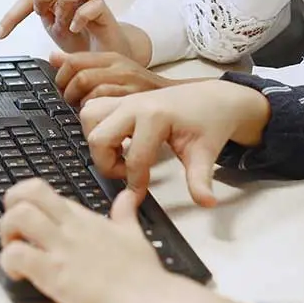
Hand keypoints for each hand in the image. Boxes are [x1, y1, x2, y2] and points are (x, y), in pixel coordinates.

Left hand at [0, 0, 137, 57]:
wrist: (101, 58)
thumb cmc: (78, 37)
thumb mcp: (50, 23)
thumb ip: (35, 3)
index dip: (14, 13)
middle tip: (42, 15)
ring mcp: (93, 0)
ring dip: (66, 3)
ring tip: (64, 23)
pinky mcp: (106, 13)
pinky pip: (95, 4)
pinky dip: (81, 17)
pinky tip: (75, 29)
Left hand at [0, 179, 165, 302]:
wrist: (147, 301)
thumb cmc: (142, 274)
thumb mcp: (134, 233)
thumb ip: (125, 214)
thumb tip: (126, 197)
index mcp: (84, 217)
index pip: (44, 192)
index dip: (26, 202)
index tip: (27, 221)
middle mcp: (69, 227)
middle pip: (26, 193)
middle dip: (10, 208)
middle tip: (13, 231)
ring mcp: (61, 248)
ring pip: (17, 217)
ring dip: (6, 233)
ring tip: (14, 251)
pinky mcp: (53, 274)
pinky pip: (16, 255)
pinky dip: (8, 262)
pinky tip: (18, 274)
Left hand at [50, 48, 177, 105]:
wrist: (172, 97)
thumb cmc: (138, 86)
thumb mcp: (110, 68)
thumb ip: (82, 63)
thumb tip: (53, 56)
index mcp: (111, 58)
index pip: (74, 60)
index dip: (61, 77)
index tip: (61, 89)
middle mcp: (119, 68)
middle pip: (81, 78)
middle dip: (69, 94)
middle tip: (70, 104)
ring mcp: (128, 85)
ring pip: (92, 94)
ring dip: (84, 108)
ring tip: (85, 114)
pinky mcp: (134, 102)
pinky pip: (108, 109)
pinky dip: (99, 117)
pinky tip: (99, 120)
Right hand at [80, 81, 270, 203]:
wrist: (213, 99)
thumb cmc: (208, 123)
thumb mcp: (205, 154)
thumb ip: (200, 180)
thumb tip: (206, 203)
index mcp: (155, 116)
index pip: (133, 159)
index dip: (135, 184)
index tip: (140, 195)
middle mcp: (135, 104)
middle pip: (99, 138)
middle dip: (108, 164)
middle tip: (128, 173)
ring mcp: (127, 99)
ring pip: (90, 117)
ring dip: (99, 142)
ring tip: (120, 155)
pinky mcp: (123, 99)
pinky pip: (94, 109)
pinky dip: (97, 127)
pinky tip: (118, 141)